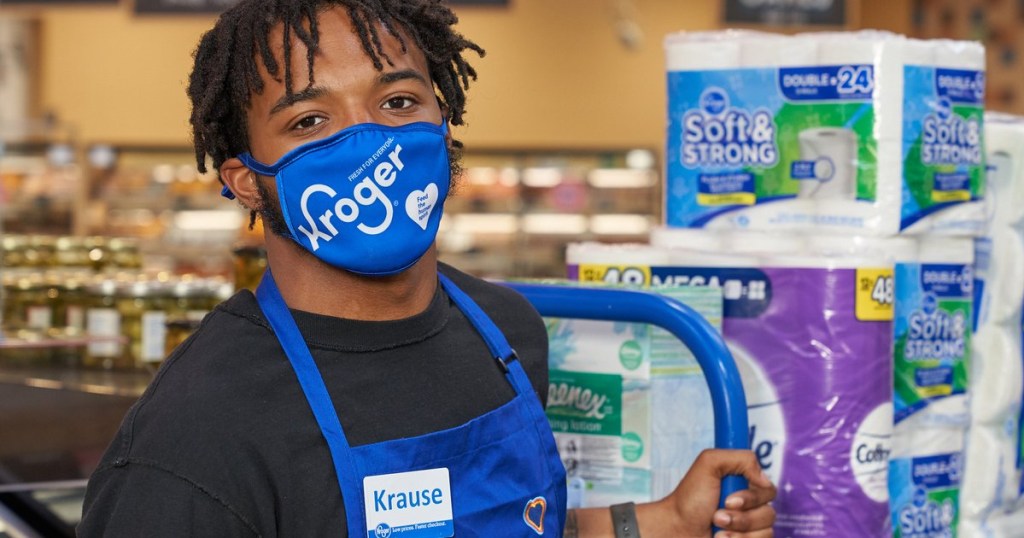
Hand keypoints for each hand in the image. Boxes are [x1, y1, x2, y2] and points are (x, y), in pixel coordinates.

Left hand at [638, 449, 775, 537]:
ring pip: (766, 532)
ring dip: (738, 532)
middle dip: (741, 517)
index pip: (768, 490)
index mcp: (745, 486)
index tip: (729, 500)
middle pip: (769, 514)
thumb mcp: (709, 464)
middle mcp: (751, 507)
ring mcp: (749, 528)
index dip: (752, 498)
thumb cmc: (690, 499)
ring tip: (716, 528)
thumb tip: (764, 479)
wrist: (676, 529)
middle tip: (717, 516)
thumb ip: (740, 458)